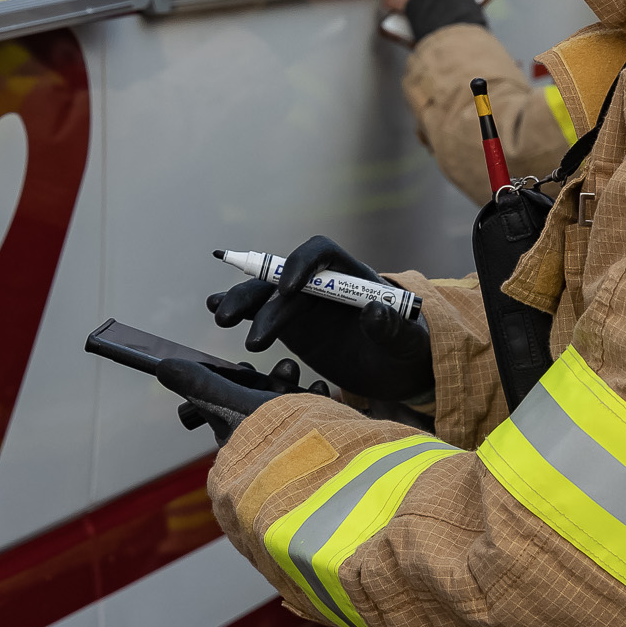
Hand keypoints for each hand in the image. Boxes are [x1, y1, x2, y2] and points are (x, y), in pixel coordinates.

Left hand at [158, 355, 307, 444]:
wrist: (314, 470)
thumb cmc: (267, 441)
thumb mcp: (230, 405)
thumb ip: (200, 384)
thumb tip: (163, 366)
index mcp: (238, 437)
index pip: (232, 405)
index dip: (238, 382)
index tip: (245, 367)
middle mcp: (262, 443)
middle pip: (264, 402)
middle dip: (273, 379)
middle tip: (283, 367)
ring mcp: (290, 444)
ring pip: (291, 407)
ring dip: (294, 385)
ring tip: (299, 375)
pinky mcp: (315, 444)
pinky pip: (315, 417)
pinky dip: (317, 402)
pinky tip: (321, 389)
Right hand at [208, 235, 434, 404]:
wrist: (400, 373)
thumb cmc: (409, 351)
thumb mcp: (408, 343)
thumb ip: (392, 328)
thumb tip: (373, 311)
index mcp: (350, 275)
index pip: (320, 253)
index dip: (301, 264)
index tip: (288, 290)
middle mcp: (322, 284)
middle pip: (283, 276)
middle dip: (258, 293)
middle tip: (236, 321)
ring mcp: (304, 305)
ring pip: (266, 295)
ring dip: (243, 303)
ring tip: (222, 319)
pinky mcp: (292, 327)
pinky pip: (261, 314)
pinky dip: (241, 310)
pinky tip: (216, 312)